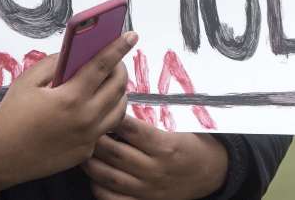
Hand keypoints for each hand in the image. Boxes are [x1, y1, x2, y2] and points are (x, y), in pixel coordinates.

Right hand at [0, 32, 136, 198]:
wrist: (1, 157)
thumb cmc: (11, 116)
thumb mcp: (27, 81)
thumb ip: (54, 63)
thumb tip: (73, 53)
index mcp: (71, 97)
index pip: (103, 65)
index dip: (119, 47)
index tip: (132, 35)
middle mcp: (86, 118)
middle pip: (118, 86)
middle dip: (121, 68)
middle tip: (115, 60)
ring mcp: (89, 137)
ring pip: (120, 109)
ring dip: (119, 91)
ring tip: (109, 82)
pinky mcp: (87, 150)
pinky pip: (106, 127)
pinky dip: (107, 112)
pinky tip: (97, 105)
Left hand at [83, 115, 228, 199]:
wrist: (212, 173)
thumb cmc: (192, 145)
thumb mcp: (180, 127)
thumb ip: (152, 119)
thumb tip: (121, 103)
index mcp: (166, 146)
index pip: (131, 130)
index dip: (112, 118)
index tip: (101, 108)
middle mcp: (155, 169)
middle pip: (115, 154)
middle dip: (95, 139)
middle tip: (84, 127)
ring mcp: (148, 190)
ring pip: (109, 177)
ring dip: (91, 163)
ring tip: (82, 150)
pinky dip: (98, 189)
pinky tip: (93, 176)